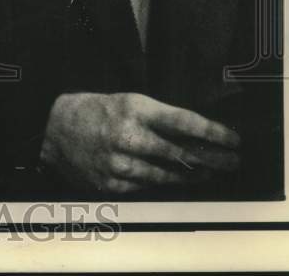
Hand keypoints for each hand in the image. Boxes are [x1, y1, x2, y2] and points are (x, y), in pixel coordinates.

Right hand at [40, 92, 240, 195]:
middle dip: (213, 159)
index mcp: (134, 108)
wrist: (53, 128)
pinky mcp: (112, 183)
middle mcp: (127, 135)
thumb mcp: (128, 102)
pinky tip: (177, 180)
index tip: (234, 140)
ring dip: (193, 175)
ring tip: (210, 173)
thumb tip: (199, 136)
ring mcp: (119, 162)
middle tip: (233, 162)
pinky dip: (164, 183)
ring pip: (167, 175)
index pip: (184, 122)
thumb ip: (160, 118)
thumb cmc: (96, 111)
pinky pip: (147, 187)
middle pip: (181, 153)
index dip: (214, 133)